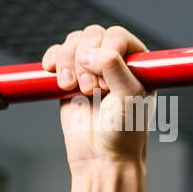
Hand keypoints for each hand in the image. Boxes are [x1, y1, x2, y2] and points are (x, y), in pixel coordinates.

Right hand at [41, 25, 151, 170]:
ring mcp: (93, 68)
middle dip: (85, 59)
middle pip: (92, 35)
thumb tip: (90, 52)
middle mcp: (117, 62)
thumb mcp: (129, 97)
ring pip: (73, 42)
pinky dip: (53, 60)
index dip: (107, 51)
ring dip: (69, 62)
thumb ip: (115, 68)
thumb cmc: (124, 131)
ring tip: (75, 89)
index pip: (118, 35)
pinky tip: (57, 78)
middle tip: (91, 90)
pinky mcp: (71, 76)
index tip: (107, 83)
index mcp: (139, 64)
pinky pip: (57, 53)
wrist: (102, 156)